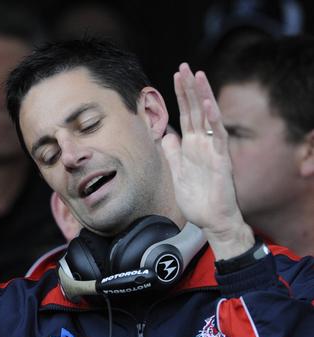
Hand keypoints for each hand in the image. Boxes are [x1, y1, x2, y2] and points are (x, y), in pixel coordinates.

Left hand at [162, 63, 252, 259]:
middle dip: (189, 88)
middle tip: (184, 66)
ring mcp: (213, 149)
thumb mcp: (177, 172)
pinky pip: (217, 135)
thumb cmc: (197, 198)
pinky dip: (212, 119)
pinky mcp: (221, 159)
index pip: (185, 114)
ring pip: (208, 116)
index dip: (180, 95)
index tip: (175, 76)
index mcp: (192, 145)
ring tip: (197, 75)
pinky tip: (207, 103)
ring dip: (202, 96)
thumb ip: (172, 153)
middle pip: (195, 110)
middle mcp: (203, 143)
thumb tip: (166, 135)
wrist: (211, 219)